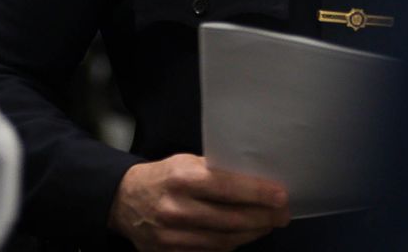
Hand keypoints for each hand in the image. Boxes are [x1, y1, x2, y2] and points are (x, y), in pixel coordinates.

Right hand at [108, 153, 288, 250]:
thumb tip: (257, 179)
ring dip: (251, 233)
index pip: (228, 188)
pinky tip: (242, 235)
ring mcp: (172, 236)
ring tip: (267, 224)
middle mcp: (176, 209)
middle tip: (282, 214)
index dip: (258, 193)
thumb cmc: (164, 177)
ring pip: (223, 240)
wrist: (125, 200)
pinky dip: (230, 244)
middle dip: (263, 218)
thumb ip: (216, 172)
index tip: (281, 196)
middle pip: (231, 219)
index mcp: (182, 178)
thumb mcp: (186, 163)